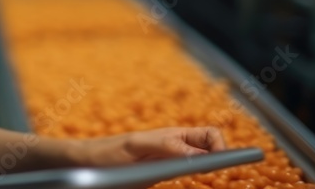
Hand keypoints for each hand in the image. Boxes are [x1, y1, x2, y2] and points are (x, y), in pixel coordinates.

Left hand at [73, 127, 226, 165]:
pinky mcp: (161, 174)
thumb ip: (165, 147)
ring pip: (201, 162)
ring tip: (212, 177)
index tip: (228, 162)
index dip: (223, 147)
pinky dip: (196, 174)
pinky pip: (186, 171)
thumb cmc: (106, 152)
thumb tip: (197, 154)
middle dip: (221, 158)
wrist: (85, 163)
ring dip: (210, 167)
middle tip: (216, 174)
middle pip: (210, 148)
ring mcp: (169, 161)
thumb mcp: (135, 148)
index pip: (209, 136)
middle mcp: (174, 146)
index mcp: (171, 136)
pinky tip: (195, 179)